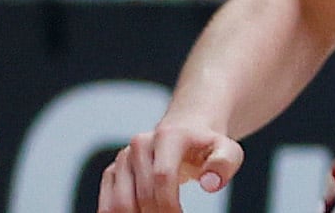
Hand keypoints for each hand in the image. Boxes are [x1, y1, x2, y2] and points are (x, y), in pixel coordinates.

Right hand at [101, 119, 247, 212]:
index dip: (169, 205)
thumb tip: (209, 184)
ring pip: (118, 202)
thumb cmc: (207, 145)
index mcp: (168, 136)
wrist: (186, 129)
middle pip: (142, 194)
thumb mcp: (227, 150)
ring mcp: (124, 157)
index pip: (162, 177)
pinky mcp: (113, 171)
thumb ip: (224, 164)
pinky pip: (107, 203)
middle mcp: (140, 144)